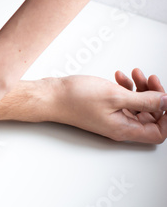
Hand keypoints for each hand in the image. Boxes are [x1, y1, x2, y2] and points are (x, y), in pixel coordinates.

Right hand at [52, 71, 166, 143]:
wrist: (51, 96)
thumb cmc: (74, 99)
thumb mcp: (115, 96)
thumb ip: (144, 100)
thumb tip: (165, 102)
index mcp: (124, 129)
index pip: (158, 132)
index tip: (166, 99)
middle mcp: (119, 126)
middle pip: (150, 117)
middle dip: (155, 97)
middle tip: (152, 81)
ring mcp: (111, 117)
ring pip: (138, 106)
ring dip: (141, 89)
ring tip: (136, 75)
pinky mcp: (104, 108)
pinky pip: (124, 100)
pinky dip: (127, 88)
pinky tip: (121, 78)